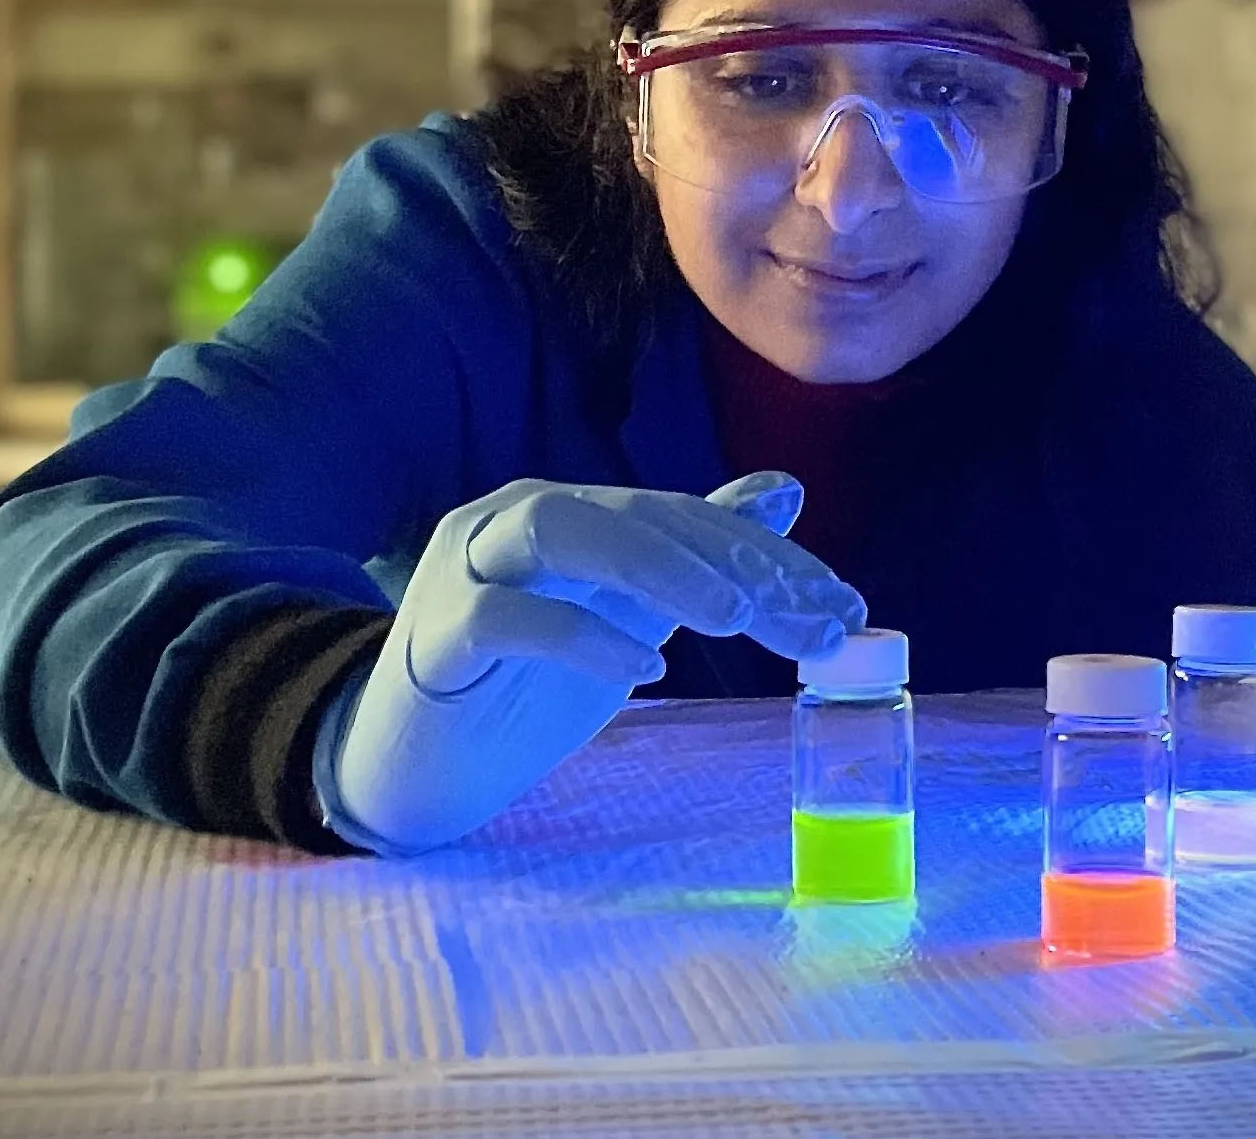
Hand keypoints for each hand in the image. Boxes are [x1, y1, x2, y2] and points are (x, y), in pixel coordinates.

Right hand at [313, 471, 862, 853]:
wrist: (412, 765)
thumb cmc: (518, 684)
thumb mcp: (625, 614)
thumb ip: (692, 552)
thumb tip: (784, 489)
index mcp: (569, 515)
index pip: (680, 516)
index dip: (768, 556)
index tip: (844, 606)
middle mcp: (515, 522)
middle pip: (632, 514)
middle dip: (731, 562)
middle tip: (810, 622)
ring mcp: (465, 570)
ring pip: (556, 526)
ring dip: (653, 565)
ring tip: (733, 618)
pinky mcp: (432, 636)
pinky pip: (498, 616)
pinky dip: (574, 637)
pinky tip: (641, 672)